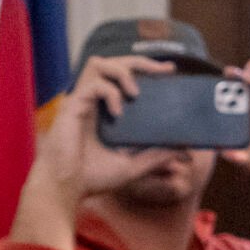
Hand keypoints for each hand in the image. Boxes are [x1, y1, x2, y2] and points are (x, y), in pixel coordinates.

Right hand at [12, 55, 182, 249]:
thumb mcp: (133, 166)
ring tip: (135, 93)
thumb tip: (184, 148)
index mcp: (104, 110)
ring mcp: (81, 101)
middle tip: (164, 70)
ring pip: (98, 63)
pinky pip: (93, 84)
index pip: (124, 77)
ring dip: (122, 71)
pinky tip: (118, 113)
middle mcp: (92, 101)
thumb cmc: (91, 177)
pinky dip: (110, 93)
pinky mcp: (72, 106)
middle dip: (141, 61)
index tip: (169, 71)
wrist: (65, 188)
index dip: (145, 68)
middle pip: (114, 62)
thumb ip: (156, 156)